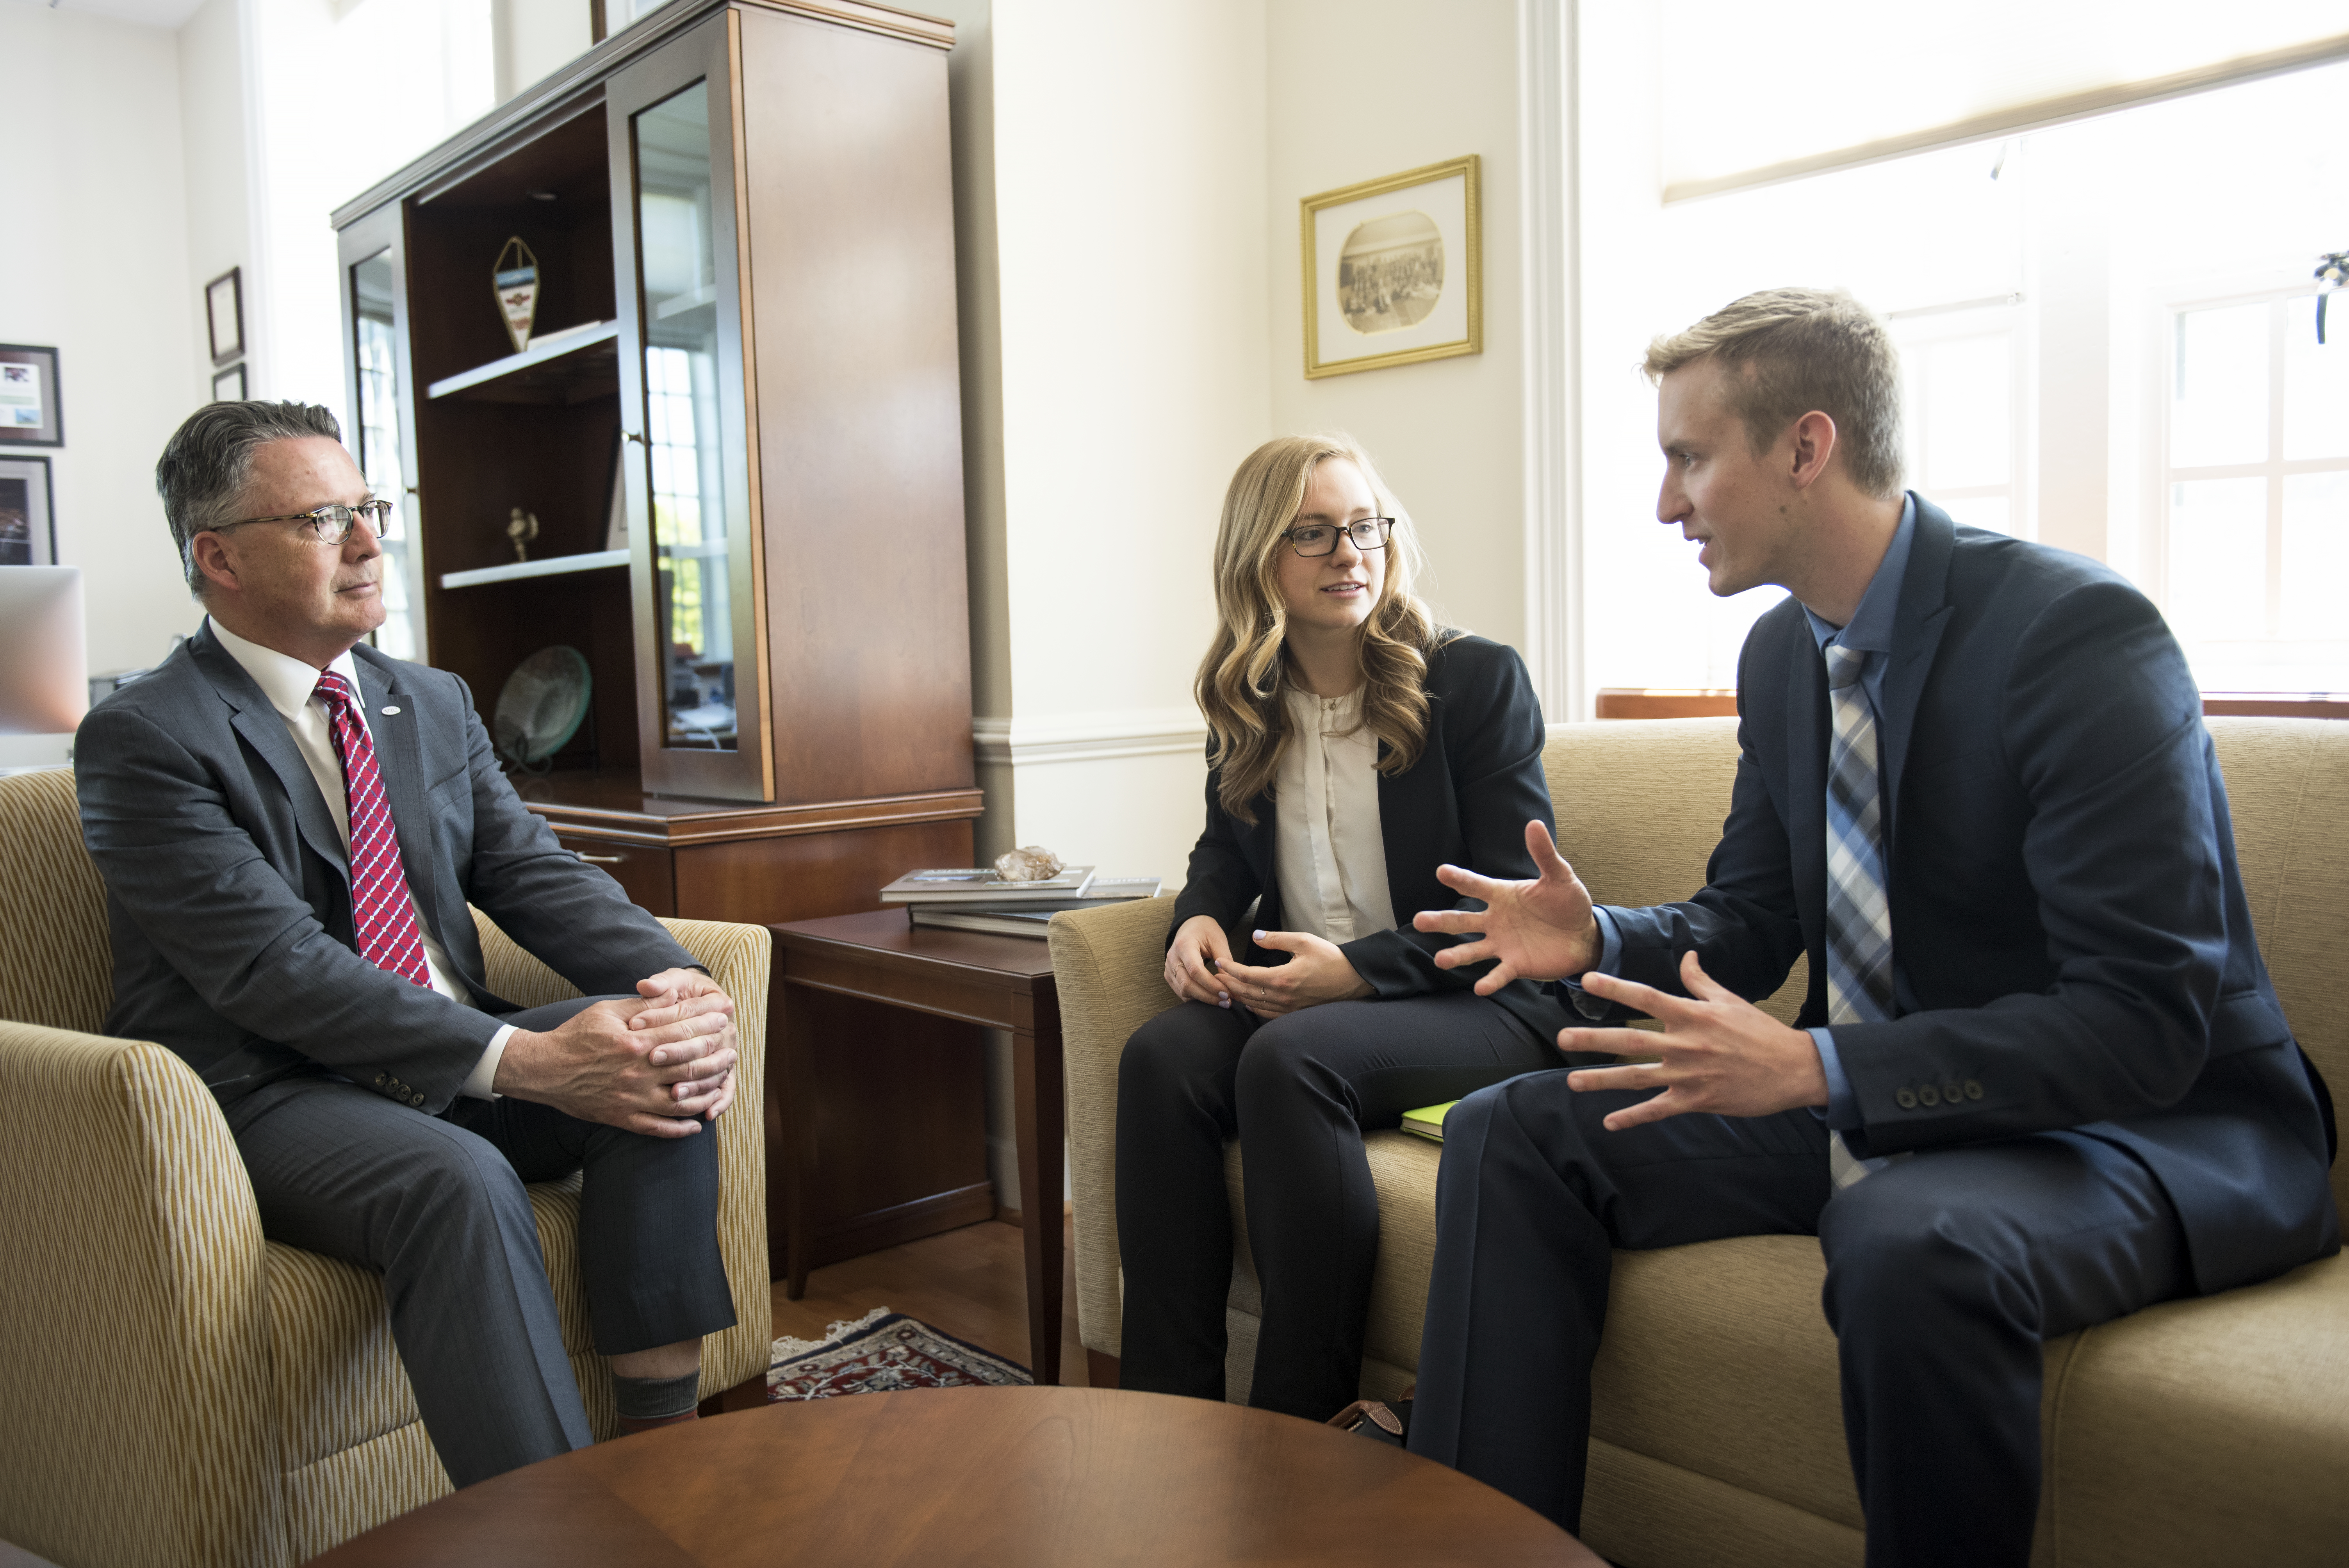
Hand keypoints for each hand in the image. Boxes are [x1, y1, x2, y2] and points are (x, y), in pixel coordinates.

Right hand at [495, 996, 737, 1136]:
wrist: (543, 1070)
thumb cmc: (576, 1035)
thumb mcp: (608, 1011)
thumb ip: (643, 1005)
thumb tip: (674, 994)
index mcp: (635, 1042)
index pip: (682, 1033)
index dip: (707, 1024)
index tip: (724, 1018)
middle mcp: (636, 1072)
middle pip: (688, 1067)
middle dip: (715, 1059)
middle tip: (732, 1052)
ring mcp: (630, 1098)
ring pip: (680, 1101)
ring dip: (705, 1094)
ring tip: (721, 1085)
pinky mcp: (621, 1118)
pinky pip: (657, 1128)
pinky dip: (680, 1129)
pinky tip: (696, 1125)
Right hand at [1165, 915, 1238, 1006]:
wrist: (1191, 925)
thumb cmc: (1206, 930)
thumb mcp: (1218, 940)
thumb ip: (1225, 960)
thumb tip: (1230, 983)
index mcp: (1184, 945)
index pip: (1195, 970)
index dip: (1210, 984)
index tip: (1226, 992)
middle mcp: (1172, 958)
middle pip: (1187, 984)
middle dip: (1207, 996)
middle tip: (1226, 1001)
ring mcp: (1168, 968)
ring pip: (1183, 991)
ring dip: (1202, 999)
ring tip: (1221, 1001)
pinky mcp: (1170, 975)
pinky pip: (1181, 992)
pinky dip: (1196, 998)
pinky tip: (1210, 998)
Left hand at [1215, 930, 1372, 1018]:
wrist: (1352, 980)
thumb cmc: (1330, 959)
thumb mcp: (1304, 941)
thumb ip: (1277, 939)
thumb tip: (1256, 936)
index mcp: (1282, 978)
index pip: (1247, 975)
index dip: (1231, 969)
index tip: (1219, 963)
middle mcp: (1283, 996)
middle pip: (1247, 992)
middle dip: (1229, 983)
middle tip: (1216, 976)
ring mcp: (1289, 1008)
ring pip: (1255, 1005)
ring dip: (1239, 996)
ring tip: (1227, 987)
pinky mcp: (1295, 1014)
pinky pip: (1268, 1014)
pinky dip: (1254, 1008)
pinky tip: (1248, 1002)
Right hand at [1412, 820, 1601, 992]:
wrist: (1584, 936)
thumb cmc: (1568, 903)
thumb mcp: (1559, 877)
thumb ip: (1544, 854)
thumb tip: (1534, 824)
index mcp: (1502, 895)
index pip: (1476, 885)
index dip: (1460, 879)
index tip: (1442, 871)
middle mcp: (1495, 920)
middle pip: (1462, 920)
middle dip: (1440, 921)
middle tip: (1418, 921)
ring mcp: (1502, 944)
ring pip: (1473, 950)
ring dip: (1456, 955)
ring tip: (1440, 960)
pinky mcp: (1515, 965)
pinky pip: (1499, 974)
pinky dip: (1490, 981)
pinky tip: (1479, 988)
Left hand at [1560, 951, 1827, 1130]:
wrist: (1793, 1069)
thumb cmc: (1761, 1032)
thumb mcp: (1730, 1000)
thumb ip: (1700, 982)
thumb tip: (1687, 956)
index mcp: (1692, 1015)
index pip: (1646, 997)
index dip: (1615, 988)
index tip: (1587, 980)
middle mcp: (1685, 1044)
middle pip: (1630, 1040)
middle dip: (1593, 1040)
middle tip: (1561, 1038)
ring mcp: (1688, 1075)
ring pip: (1636, 1078)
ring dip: (1602, 1080)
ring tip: (1572, 1082)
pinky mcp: (1696, 1101)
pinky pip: (1658, 1110)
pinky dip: (1633, 1118)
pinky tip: (1610, 1123)